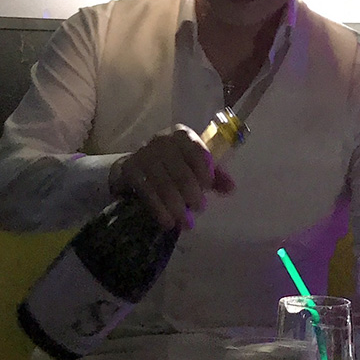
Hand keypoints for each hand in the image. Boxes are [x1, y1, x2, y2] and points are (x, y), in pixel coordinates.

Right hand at [108, 125, 235, 230]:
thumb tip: (230, 188)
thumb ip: (214, 177)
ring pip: (166, 185)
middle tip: (199, 209)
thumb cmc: (172, 166)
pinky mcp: (130, 170)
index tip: (207, 189)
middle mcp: (162, 141)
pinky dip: (160, 210)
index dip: (205, 174)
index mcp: (182, 136)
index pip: (198, 153)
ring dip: (178, 207)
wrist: (134, 167)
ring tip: (186, 223)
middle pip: (182, 173)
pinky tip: (168, 222)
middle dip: (193, 195)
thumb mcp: (194, 167)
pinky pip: (148, 193)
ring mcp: (144, 155)